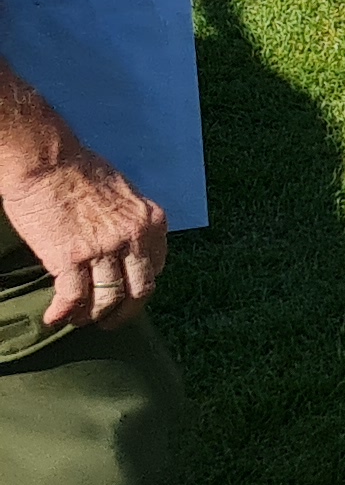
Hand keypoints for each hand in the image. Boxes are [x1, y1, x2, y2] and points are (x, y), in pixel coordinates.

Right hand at [0, 113, 165, 332]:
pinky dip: (64, 314)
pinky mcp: (71, 258)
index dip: (139, 286)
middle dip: (125, 313)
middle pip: (140, 291)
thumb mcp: (123, 193)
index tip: (125, 293)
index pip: (157, 267)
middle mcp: (134, 237)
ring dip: (92, 317)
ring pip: (108, 300)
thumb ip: (128, 221)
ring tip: (78, 320)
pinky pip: (73, 299)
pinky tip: (54, 318)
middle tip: (109, 322)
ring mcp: (104, 249)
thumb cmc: (79, 171)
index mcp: (151, 221)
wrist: (48, 161)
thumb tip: (124, 244)